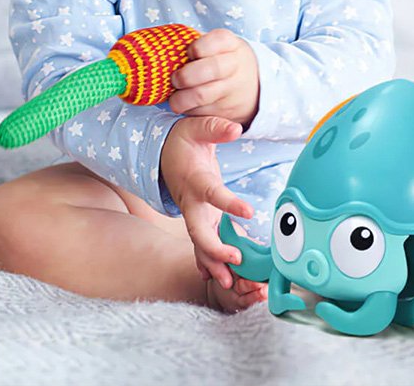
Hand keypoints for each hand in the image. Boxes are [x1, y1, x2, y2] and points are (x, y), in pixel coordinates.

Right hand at [160, 115, 253, 288]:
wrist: (163, 153)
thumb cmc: (183, 140)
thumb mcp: (197, 127)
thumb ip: (216, 129)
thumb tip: (235, 129)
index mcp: (195, 180)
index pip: (213, 194)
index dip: (229, 203)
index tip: (249, 212)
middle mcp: (192, 202)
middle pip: (199, 231)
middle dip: (214, 249)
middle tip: (235, 261)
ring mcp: (194, 213)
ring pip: (201, 244)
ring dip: (214, 264)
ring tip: (232, 285)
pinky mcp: (199, 218)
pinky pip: (204, 244)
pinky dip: (212, 262)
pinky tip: (223, 281)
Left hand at [169, 28, 259, 128]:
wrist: (253, 89)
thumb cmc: (223, 62)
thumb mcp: (219, 47)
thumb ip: (197, 44)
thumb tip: (164, 48)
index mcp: (232, 45)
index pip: (219, 40)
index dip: (199, 47)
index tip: (189, 52)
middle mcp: (235, 66)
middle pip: (211, 68)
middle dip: (186, 75)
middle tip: (175, 79)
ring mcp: (233, 91)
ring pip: (201, 95)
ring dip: (181, 98)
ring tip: (175, 97)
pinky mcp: (227, 112)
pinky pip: (200, 112)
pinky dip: (188, 110)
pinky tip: (186, 105)